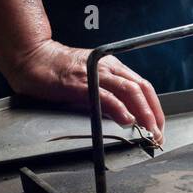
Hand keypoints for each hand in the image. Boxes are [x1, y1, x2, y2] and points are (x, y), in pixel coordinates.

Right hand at [4, 40, 164, 142]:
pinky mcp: (83, 84)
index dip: (154, 107)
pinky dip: (120, 109)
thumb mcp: (89, 80)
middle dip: (154, 113)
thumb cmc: (58, 70)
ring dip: (144, 113)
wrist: (34, 58)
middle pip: (142, 89)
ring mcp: (96, 74)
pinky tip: (126, 121)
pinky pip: (107, 96)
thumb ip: (106, 93)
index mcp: (112, 66)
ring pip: (131, 91)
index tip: (157, 125)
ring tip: (149, 130)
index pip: (143, 86)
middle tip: (158, 134)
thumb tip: (123, 114)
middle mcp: (108, 67)